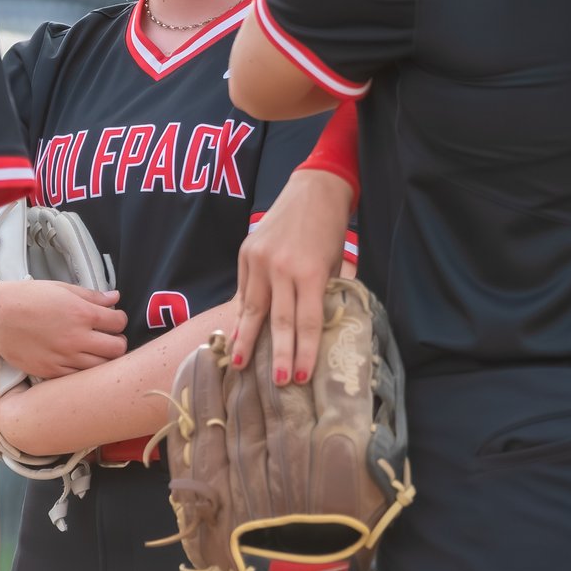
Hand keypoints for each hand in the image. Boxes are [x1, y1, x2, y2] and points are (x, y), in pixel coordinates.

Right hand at [0, 279, 126, 379]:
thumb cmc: (25, 299)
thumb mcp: (61, 289)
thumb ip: (91, 296)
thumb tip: (114, 297)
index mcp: (82, 314)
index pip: (119, 322)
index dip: (119, 319)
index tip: (114, 319)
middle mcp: (77, 338)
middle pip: (117, 349)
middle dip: (118, 341)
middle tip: (109, 337)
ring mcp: (64, 358)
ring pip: (101, 367)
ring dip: (104, 358)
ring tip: (95, 350)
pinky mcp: (51, 371)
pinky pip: (78, 376)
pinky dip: (82, 369)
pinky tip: (77, 359)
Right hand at [232, 170, 355, 387]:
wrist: (314, 188)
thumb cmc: (330, 229)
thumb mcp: (333, 263)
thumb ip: (319, 293)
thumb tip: (307, 326)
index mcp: (310, 271)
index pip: (306, 321)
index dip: (304, 350)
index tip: (301, 376)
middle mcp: (281, 267)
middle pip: (278, 321)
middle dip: (278, 354)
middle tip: (277, 382)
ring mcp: (259, 259)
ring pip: (253, 308)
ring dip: (247, 339)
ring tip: (239, 364)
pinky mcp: (246, 252)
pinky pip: (245, 290)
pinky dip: (243, 312)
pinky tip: (237, 332)